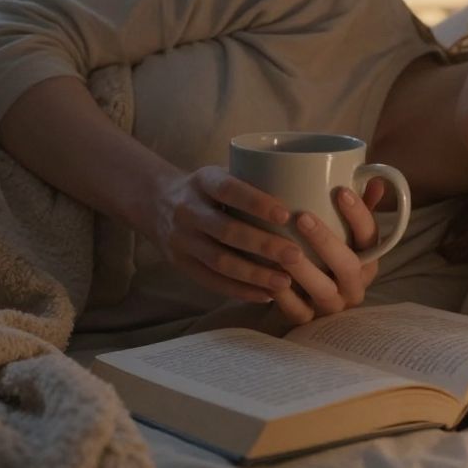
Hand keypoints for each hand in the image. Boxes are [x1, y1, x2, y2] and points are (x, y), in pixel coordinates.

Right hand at [148, 166, 304, 301]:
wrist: (155, 202)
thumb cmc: (208, 189)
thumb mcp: (222, 172)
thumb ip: (254, 181)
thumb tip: (312, 190)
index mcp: (202, 181)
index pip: (228, 189)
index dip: (256, 202)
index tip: (286, 214)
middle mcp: (187, 210)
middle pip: (226, 230)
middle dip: (263, 245)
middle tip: (296, 255)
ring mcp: (181, 239)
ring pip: (219, 261)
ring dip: (255, 274)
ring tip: (285, 281)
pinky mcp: (180, 264)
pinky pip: (211, 281)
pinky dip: (240, 290)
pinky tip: (266, 295)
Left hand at [263, 177, 387, 325]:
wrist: (304, 295)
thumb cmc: (324, 251)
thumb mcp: (343, 228)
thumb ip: (356, 205)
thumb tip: (374, 177)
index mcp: (368, 259)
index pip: (370, 236)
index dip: (359, 214)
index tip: (340, 190)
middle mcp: (354, 285)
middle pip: (348, 265)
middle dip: (326, 241)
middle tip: (302, 217)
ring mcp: (332, 305)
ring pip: (323, 291)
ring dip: (303, 270)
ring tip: (283, 249)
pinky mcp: (308, 320)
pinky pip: (297, 312)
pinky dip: (283, 296)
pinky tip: (268, 277)